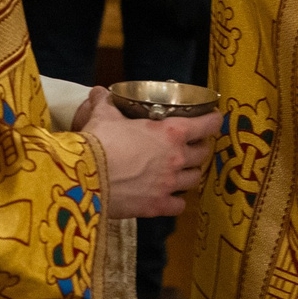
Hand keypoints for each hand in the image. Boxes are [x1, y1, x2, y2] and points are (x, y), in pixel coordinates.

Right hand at [76, 88, 221, 218]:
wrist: (84, 178)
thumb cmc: (99, 142)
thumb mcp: (104, 117)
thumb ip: (106, 103)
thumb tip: (98, 92)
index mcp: (171, 132)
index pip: (207, 124)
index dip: (213, 120)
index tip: (213, 118)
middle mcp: (177, 158)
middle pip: (203, 153)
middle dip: (199, 148)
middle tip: (191, 145)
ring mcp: (170, 184)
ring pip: (195, 179)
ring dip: (190, 173)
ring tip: (181, 170)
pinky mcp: (158, 206)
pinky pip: (179, 206)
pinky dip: (176, 201)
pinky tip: (169, 197)